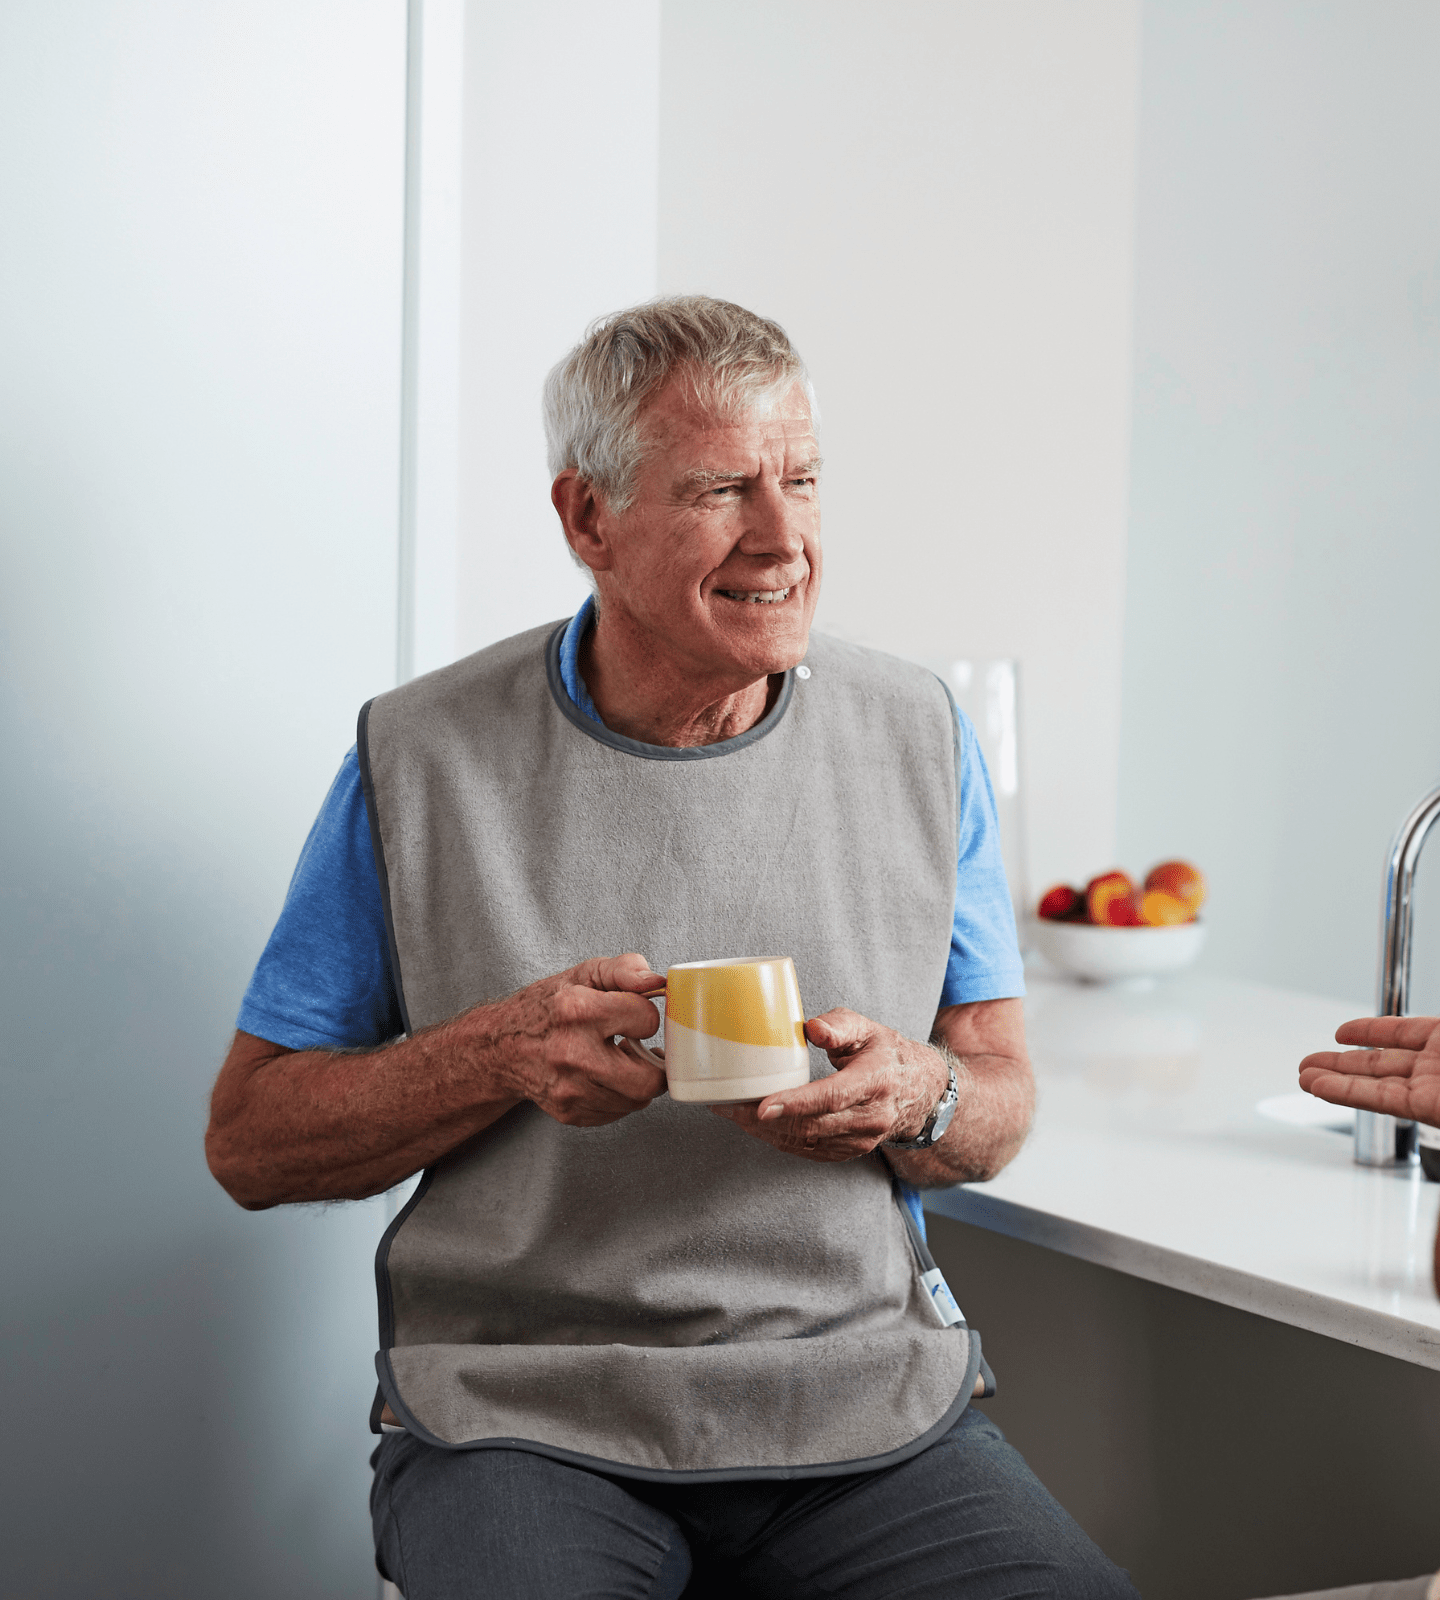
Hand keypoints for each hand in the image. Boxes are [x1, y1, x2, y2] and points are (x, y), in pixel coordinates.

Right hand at [475, 953, 667, 1126]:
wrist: (501, 1048)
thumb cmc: (547, 1009)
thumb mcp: (583, 975)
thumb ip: (625, 969)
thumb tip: (657, 981)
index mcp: (577, 1011)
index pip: (646, 1020)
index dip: (645, 1014)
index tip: (632, 1014)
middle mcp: (572, 1054)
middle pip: (648, 1078)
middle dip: (654, 1062)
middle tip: (641, 1048)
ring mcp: (569, 1089)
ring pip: (636, 1100)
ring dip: (637, 1079)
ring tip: (620, 1059)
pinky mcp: (569, 1112)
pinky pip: (618, 1112)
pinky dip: (620, 1095)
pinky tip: (605, 1076)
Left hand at [712, 1007, 950, 1161]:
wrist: (920, 1093)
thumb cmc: (887, 1055)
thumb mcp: (868, 1029)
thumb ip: (839, 1025)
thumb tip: (811, 1028)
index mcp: (875, 1081)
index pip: (832, 1096)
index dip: (795, 1103)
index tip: (762, 1106)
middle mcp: (870, 1117)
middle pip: (811, 1125)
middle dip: (763, 1119)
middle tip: (726, 1104)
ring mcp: (860, 1140)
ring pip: (805, 1142)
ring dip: (764, 1131)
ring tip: (731, 1112)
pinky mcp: (848, 1152)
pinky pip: (807, 1150)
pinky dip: (778, 1139)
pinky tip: (755, 1125)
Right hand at [1299, 1015, 1439, 1127]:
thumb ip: (1428, 1026)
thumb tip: (1396, 1019)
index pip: (1401, 1034)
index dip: (1368, 1031)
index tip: (1341, 1034)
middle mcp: (1437, 1068)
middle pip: (1381, 1064)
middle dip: (1341, 1063)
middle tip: (1311, 1064)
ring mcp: (1432, 1090)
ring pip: (1376, 1085)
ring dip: (1335, 1081)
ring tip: (1304, 1079)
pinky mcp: (1429, 1110)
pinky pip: (1383, 1101)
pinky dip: (1348, 1094)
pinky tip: (1322, 1088)